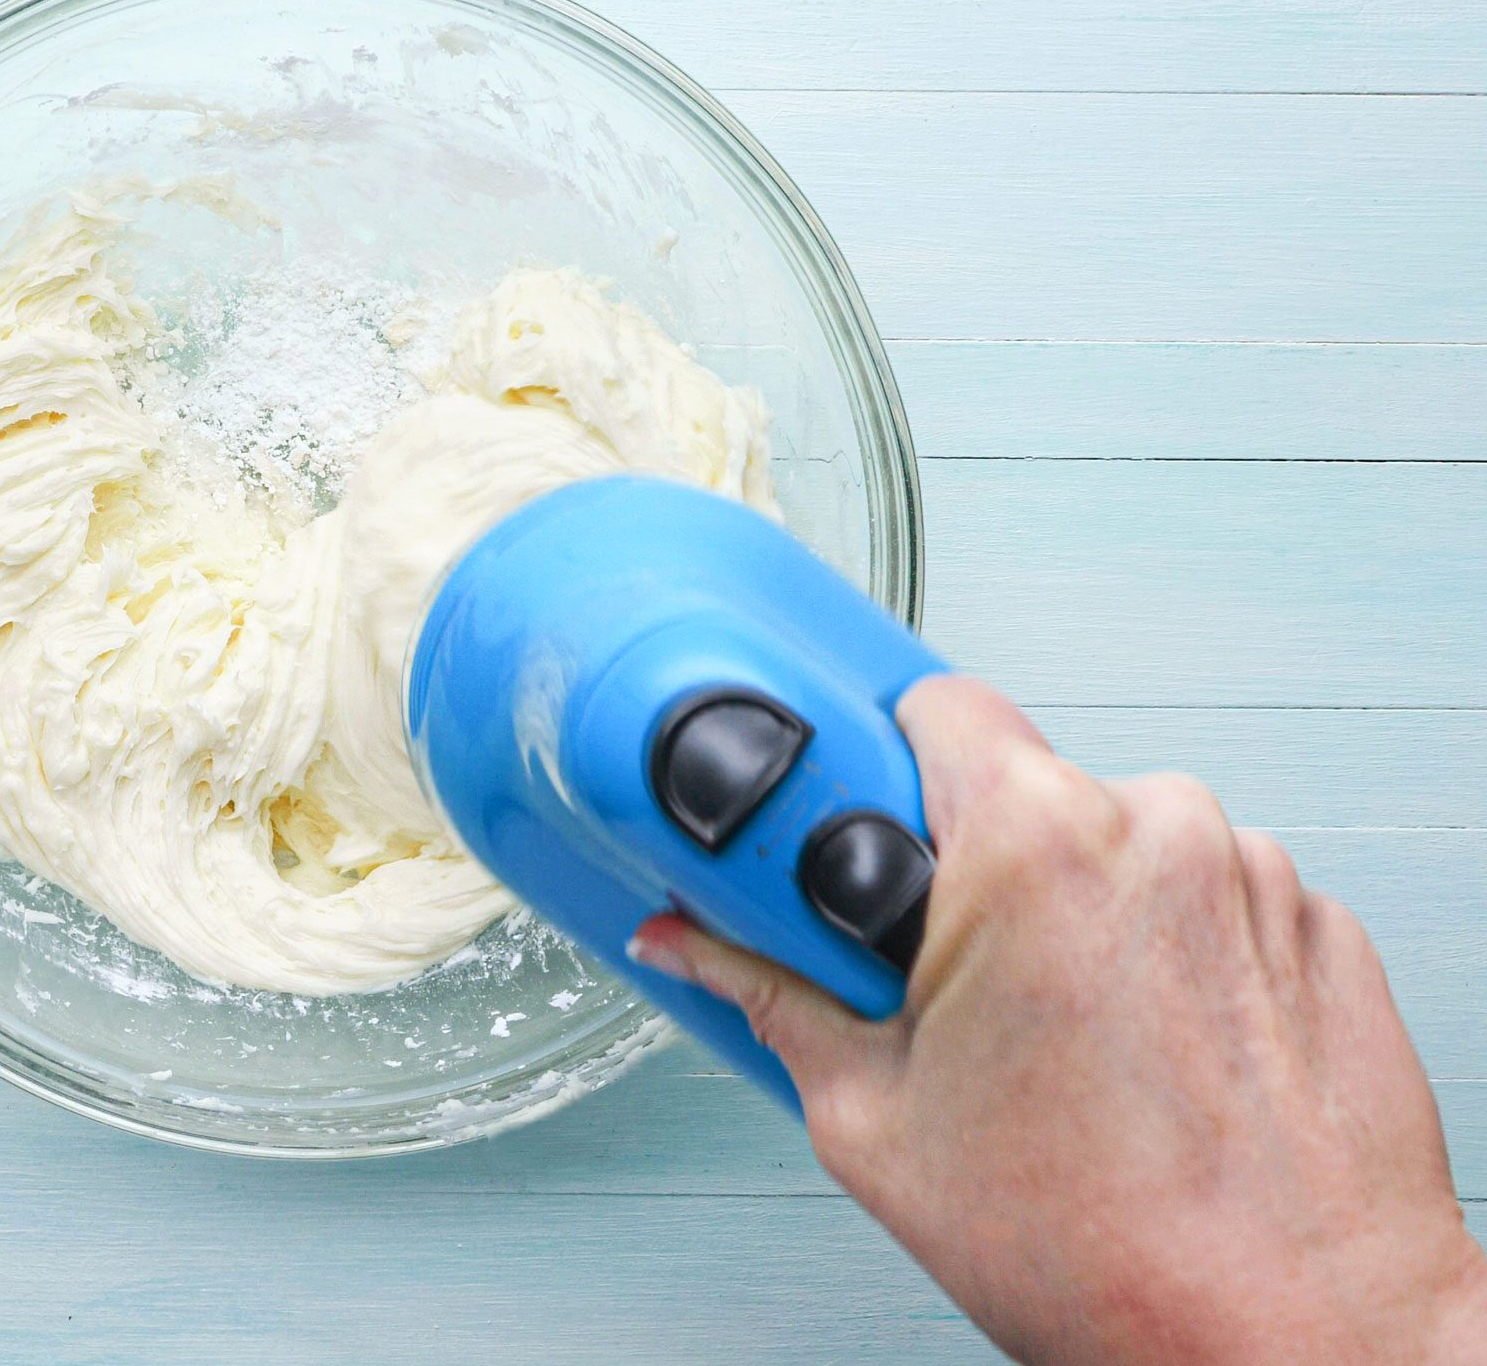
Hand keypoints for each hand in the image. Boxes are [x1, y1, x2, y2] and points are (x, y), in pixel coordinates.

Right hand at [631, 676, 1486, 1364]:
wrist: (1296, 1339)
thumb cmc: (1112, 1252)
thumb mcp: (874, 1120)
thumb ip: (770, 995)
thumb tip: (688, 942)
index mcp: (1032, 843)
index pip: (923, 705)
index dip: (868, 768)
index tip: (833, 825)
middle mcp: (1154, 828)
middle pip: (1017, 784)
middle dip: (963, 865)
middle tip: (938, 978)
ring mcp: (1252, 873)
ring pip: (1113, 844)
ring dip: (1071, 912)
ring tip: (1053, 1042)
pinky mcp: (1318, 927)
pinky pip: (1205, 899)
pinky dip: (1163, 955)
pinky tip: (1139, 1055)